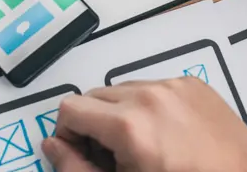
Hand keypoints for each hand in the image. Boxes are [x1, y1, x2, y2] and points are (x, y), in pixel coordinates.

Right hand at [42, 78, 246, 171]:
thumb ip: (77, 169)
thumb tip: (52, 144)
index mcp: (128, 124)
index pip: (70, 108)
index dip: (68, 134)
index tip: (83, 156)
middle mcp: (148, 94)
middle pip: (95, 96)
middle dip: (94, 124)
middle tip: (113, 156)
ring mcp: (174, 85)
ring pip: (124, 88)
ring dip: (122, 112)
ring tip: (144, 145)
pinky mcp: (194, 83)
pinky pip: (156, 86)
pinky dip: (151, 106)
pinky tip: (168, 133)